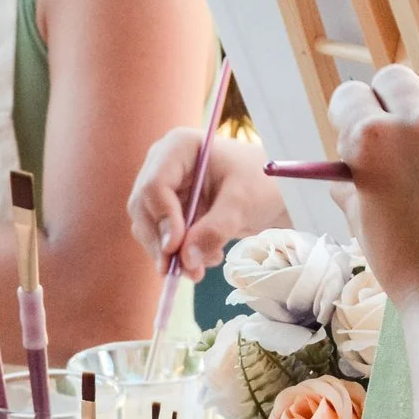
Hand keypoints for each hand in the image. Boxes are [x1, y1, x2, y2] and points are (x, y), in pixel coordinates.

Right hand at [128, 129, 289, 280]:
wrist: (275, 190)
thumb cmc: (263, 182)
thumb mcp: (242, 203)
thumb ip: (215, 229)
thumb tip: (187, 260)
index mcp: (178, 147)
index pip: (154, 185)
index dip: (163, 220)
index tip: (177, 249)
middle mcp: (164, 165)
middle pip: (144, 208)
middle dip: (162, 243)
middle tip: (185, 271)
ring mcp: (165, 189)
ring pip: (148, 228)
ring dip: (171, 254)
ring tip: (203, 266)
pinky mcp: (171, 211)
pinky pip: (162, 238)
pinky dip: (179, 255)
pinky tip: (206, 258)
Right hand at [330, 65, 418, 311]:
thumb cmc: (411, 271)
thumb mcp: (363, 225)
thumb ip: (354, 184)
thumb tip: (350, 168)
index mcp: (375, 139)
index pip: (352, 96)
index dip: (351, 116)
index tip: (358, 129)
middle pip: (397, 81)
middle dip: (390, 105)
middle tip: (399, 143)